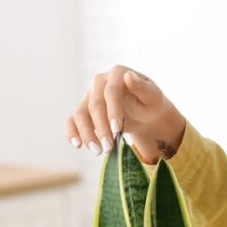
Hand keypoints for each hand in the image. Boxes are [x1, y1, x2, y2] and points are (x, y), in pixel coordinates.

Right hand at [65, 65, 185, 162]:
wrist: (146, 112)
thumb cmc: (151, 103)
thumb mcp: (153, 96)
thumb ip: (142, 87)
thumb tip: (128, 76)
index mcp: (117, 74)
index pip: (111, 92)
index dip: (113, 110)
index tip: (117, 129)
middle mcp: (99, 82)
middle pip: (94, 105)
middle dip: (101, 128)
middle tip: (109, 148)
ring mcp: (89, 96)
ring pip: (80, 114)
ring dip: (87, 134)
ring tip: (98, 152)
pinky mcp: (84, 110)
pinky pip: (72, 120)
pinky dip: (72, 132)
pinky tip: (78, 145)